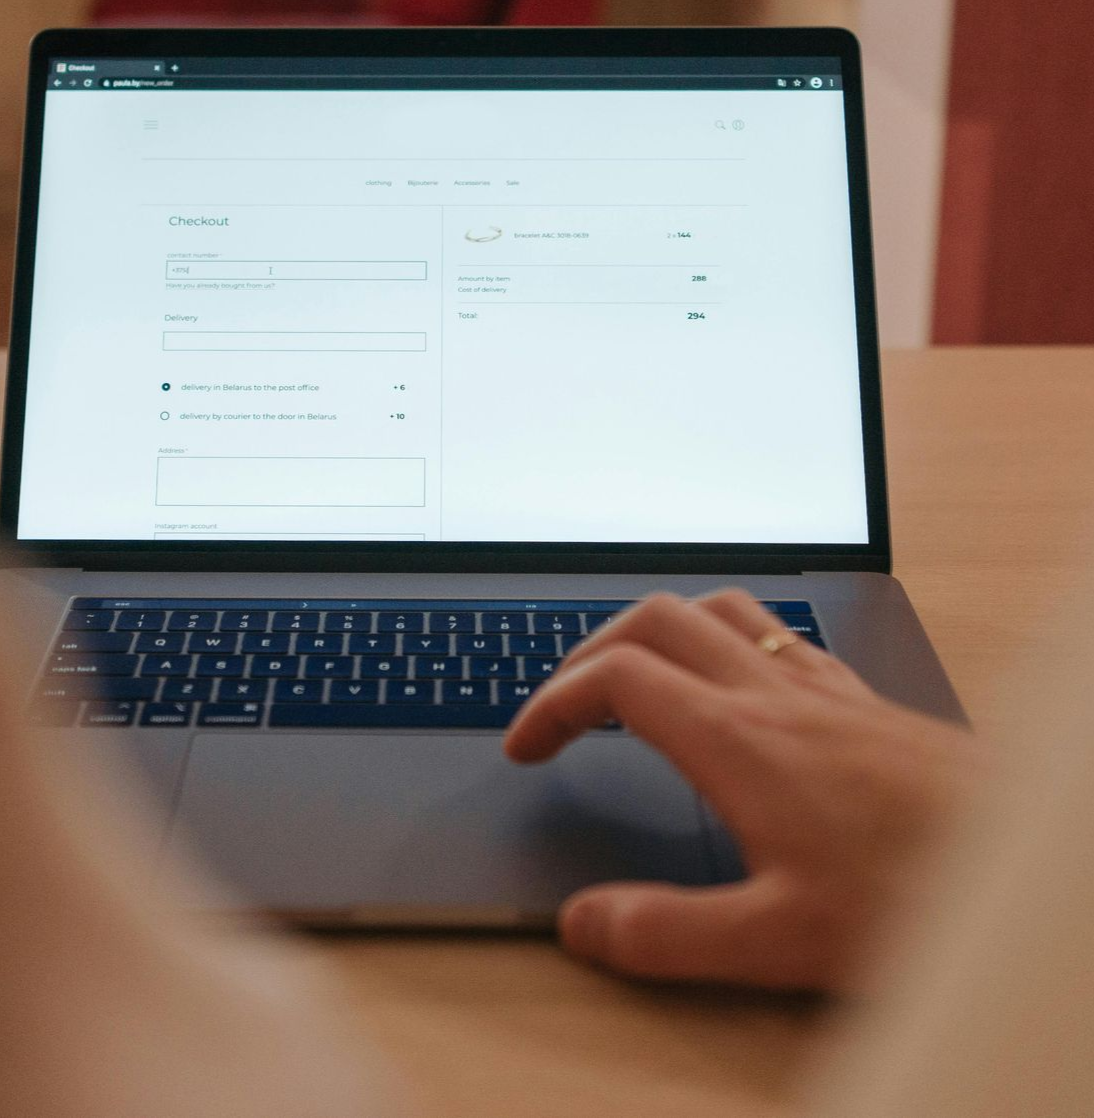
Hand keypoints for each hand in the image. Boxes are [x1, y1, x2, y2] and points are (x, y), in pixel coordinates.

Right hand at [504, 591, 983, 991]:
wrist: (1021, 860)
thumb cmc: (919, 893)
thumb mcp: (778, 938)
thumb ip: (667, 933)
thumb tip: (584, 923)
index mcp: (736, 738)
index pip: (615, 679)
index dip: (552, 704)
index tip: (528, 746)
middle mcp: (771, 693)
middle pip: (653, 620)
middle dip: (589, 651)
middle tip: (565, 705)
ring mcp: (818, 687)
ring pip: (715, 609)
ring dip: (657, 629)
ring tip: (634, 675)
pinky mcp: (857, 697)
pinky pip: (774, 633)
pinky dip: (725, 639)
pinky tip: (737, 683)